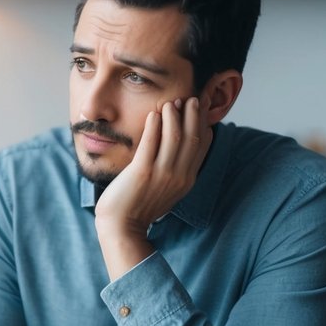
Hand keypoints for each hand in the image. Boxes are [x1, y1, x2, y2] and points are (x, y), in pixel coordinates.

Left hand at [95, 96, 212, 280]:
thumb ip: (175, 170)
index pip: (202, 146)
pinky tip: (154, 114)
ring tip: (172, 102)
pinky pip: (151, 144)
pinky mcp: (142, 172)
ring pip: (174, 137)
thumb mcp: (166, 189)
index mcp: (186, 180)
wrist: (122, 227)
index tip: (201, 108)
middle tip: (191, 98)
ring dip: (174, 116)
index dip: (203, 124)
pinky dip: (154, 126)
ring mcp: (161, 174)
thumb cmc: (139, 206)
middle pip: (192, 138)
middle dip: (193, 115)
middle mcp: (178, 176)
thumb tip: (178, 149)